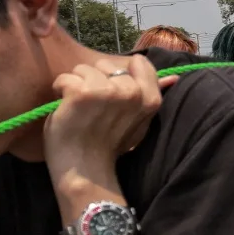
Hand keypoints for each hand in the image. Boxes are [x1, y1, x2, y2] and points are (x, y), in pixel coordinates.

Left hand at [45, 52, 175, 189]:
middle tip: (93, 108)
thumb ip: (149, 97)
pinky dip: (59, 91)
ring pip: (83, 68)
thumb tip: (174, 77)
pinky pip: (64, 78)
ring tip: (78, 109)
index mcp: (150, 99)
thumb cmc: (109, 146)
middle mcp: (132, 92)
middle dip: (95, 81)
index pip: (139, 63)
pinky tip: (65, 110)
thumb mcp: (139, 122)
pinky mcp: (82, 93)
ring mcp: (107, 91)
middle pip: (106, 65)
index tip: (112, 95)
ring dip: (76, 85)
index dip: (119, 76)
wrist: (85, 171)